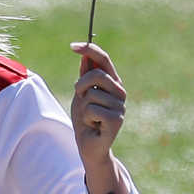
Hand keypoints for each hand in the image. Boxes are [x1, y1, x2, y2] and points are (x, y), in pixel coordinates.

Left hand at [68, 42, 127, 193]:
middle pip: (97, 74)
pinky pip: (92, 110)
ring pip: (91, 95)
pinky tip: (93, 126)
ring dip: (83, 107)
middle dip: (81, 85)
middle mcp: (119, 92)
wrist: (89, 147)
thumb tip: (84, 56)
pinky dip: (86, 119)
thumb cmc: (85, 121)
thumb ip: (84, 77)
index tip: (73, 46)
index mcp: (112, 83)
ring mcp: (120, 106)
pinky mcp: (116, 120)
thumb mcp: (81, 95)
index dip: (89, 50)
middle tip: (79, 98)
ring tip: (89, 118)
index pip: (104, 59)